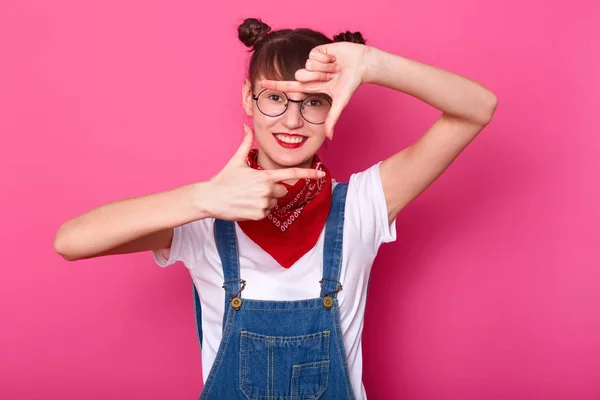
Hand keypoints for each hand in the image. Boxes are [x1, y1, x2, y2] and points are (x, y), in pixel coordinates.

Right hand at [204, 125, 325, 220]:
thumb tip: (245, 126)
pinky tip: (246, 205)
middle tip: (254, 188)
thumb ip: (245, 143)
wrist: (211, 198)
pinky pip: (267, 212)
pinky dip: (259, 210)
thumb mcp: (236, 161)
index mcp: (264, 175)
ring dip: (266, 200)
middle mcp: (267, 189)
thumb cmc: (224, 179)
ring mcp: (263, 203)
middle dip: (272, 189)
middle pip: (282, 190)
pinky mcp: (259, 215)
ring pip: (275, 202)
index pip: (291, 174)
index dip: (308, 174)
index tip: (321, 174)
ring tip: (248, 197)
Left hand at [260, 42, 370, 138]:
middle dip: (318, 77)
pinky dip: (326, 58)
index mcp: (311, 86)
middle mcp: (309, 74)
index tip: (261, 84)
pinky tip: (334, 58)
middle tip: (332, 76)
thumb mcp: (340, 102)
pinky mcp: (316, 50)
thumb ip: (332, 119)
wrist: (361, 64)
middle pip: (301, 76)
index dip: (275, 85)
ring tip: (335, 67)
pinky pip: (313, 56)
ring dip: (324, 68)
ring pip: (308, 66)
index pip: (290, 87)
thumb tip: (329, 137)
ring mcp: (312, 62)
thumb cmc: (351, 83)